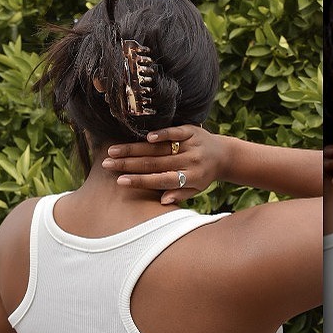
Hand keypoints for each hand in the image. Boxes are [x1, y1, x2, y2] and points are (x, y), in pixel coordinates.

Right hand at [102, 125, 224, 204]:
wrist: (225, 155)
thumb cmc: (204, 175)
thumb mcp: (195, 190)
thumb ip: (179, 194)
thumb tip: (162, 202)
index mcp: (190, 178)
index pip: (160, 180)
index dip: (140, 181)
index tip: (120, 181)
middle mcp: (190, 162)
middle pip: (154, 163)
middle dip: (128, 164)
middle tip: (107, 164)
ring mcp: (191, 145)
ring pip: (158, 148)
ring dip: (134, 149)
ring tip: (113, 150)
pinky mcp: (192, 131)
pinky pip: (174, 132)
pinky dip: (161, 134)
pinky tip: (145, 138)